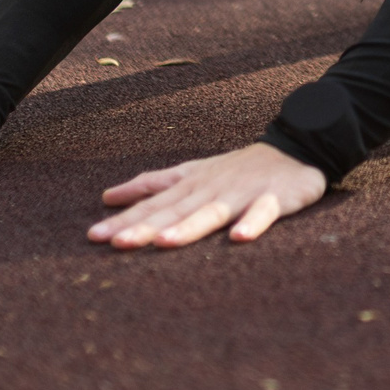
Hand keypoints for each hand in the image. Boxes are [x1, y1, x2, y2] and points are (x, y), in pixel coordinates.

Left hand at [89, 141, 326, 248]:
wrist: (296, 146)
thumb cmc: (237, 168)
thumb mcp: (191, 172)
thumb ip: (153, 185)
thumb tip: (107, 197)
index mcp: (191, 185)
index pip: (153, 205)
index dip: (125, 220)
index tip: (94, 236)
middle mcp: (212, 189)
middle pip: (176, 211)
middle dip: (146, 227)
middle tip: (117, 243)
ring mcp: (242, 193)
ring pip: (212, 212)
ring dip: (189, 227)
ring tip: (164, 242)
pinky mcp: (275, 198)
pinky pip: (263, 212)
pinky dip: (252, 223)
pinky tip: (239, 238)